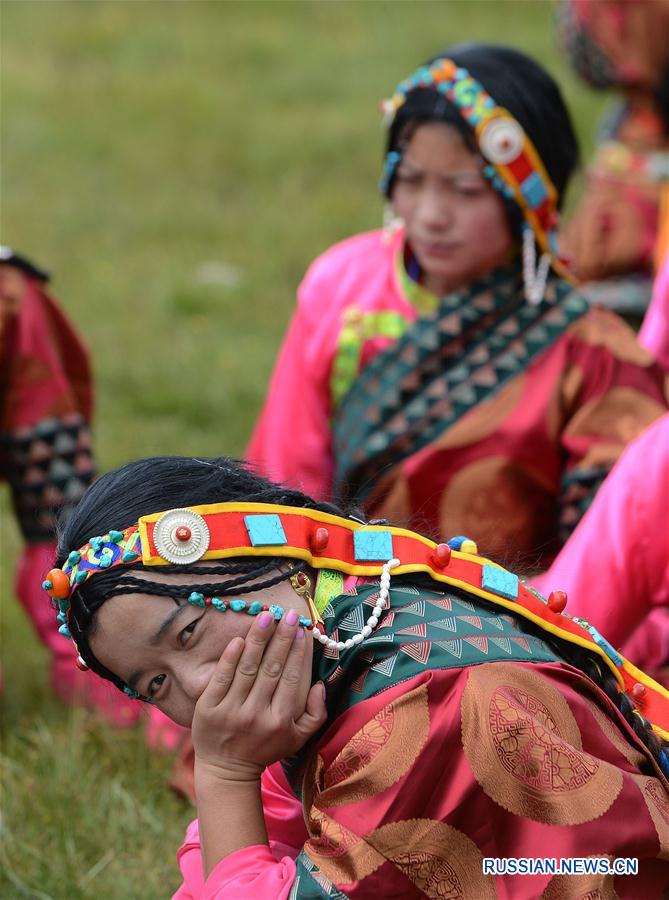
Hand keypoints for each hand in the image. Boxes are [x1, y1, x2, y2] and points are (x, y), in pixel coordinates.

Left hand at [192, 610, 326, 784]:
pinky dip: (230, 658)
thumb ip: (316, 714)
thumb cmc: (266, 748)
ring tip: (265, 616)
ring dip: (257, 640)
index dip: (297, 653)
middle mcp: (256, 715)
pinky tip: (239, 639)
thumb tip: (320, 685)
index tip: (301, 629)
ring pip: (247, 668)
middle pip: (271, 669)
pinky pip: (221, 678)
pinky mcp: (209, 708)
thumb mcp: (298, 738)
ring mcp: (231, 711)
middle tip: (287, 614)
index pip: (291, 679)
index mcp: (280, 720)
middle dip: (281, 638)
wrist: (226, 770)